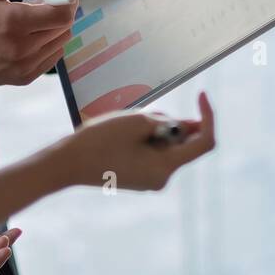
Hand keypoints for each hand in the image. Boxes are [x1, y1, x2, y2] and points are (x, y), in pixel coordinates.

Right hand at [0, 0, 78, 89]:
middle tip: (38, 0)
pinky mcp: (22, 78)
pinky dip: (47, 43)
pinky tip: (27, 34)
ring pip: (61, 42)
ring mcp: (23, 67)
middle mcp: (22, 48)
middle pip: (66, 26)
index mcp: (13, 22)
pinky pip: (51, 58)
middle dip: (60, 9)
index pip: (65, 12)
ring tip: (28, 18)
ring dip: (53, 26)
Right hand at [61, 92, 214, 191]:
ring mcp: (149, 180)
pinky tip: (121, 135)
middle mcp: (162, 179)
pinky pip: (153, 153)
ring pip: (166, 146)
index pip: (204, 143)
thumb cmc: (100, 141)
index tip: (201, 94)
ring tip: (125, 125)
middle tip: (142, 114)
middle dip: (171, 122)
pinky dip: (146, 138)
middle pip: (182, 144)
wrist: (66, 164)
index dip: (208, 117)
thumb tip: (187, 125)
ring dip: (155, 129)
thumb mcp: (137, 122)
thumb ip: (167, 121)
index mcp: (165, 168)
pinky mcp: (138, 176)